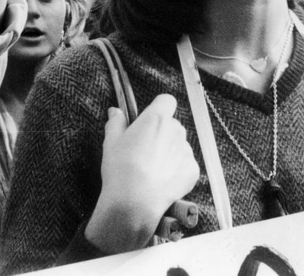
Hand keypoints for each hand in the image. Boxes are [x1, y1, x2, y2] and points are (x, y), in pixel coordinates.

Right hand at [88, 95, 199, 252]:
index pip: (166, 101)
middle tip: (145, 149)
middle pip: (172, 124)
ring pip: (179, 144)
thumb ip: (116, 122)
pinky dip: (177, 170)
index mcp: (156, 118)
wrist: (134, 202)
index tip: (149, 119)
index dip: (158, 108)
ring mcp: (186, 150)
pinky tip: (161, 181)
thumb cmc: (120, 170)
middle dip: (162, 132)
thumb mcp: (111, 142)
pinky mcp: (192, 170)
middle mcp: (176, 130)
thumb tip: (115, 111)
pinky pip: (185, 164)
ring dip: (170, 151)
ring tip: (152, 169)